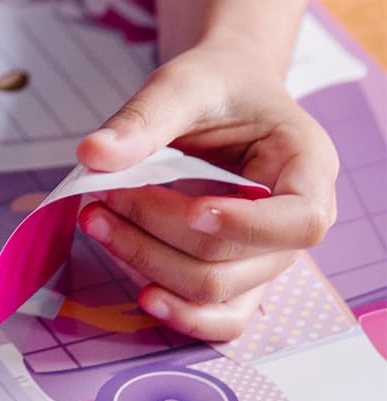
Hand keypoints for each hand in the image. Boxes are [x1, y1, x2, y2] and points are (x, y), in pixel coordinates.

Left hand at [73, 38, 336, 340]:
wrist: (222, 92)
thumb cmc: (216, 86)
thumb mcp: (183, 84)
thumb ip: (143, 119)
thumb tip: (92, 155)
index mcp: (307, 167)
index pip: (300, 220)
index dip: (245, 226)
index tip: (189, 207)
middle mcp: (297, 221)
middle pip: (238, 262)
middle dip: (160, 237)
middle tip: (99, 198)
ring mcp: (268, 254)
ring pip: (218, 293)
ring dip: (150, 267)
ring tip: (96, 222)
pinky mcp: (238, 272)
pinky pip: (220, 315)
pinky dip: (179, 312)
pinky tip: (139, 292)